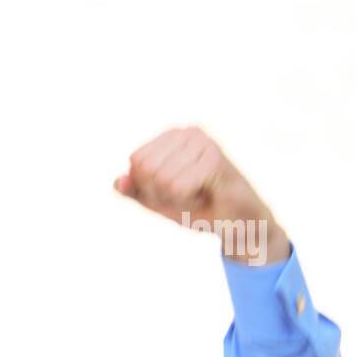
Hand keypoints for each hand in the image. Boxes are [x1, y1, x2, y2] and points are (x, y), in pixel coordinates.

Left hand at [113, 127, 288, 265]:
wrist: (238, 225)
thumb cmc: (199, 209)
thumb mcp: (157, 201)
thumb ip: (134, 191)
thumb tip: (118, 181)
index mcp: (172, 136)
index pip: (135, 161)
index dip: (148, 186)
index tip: (174, 190)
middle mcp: (188, 131)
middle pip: (144, 168)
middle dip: (160, 193)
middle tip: (188, 194)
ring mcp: (204, 142)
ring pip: (159, 179)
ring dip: (176, 199)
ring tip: (199, 194)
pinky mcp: (215, 160)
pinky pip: (176, 188)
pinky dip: (187, 202)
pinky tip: (208, 196)